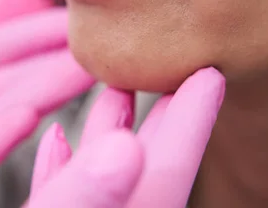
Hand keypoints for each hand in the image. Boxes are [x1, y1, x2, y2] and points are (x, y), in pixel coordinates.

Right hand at [27, 67, 224, 206]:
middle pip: (145, 166)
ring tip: (116, 90)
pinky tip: (55, 138)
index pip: (169, 171)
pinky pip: (60, 195)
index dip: (193, 121)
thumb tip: (128, 144)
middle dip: (162, 118)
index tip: (212, 75)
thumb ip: (90, 196)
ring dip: (107, 132)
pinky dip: (61, 167)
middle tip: (183, 71)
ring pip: (102, 177)